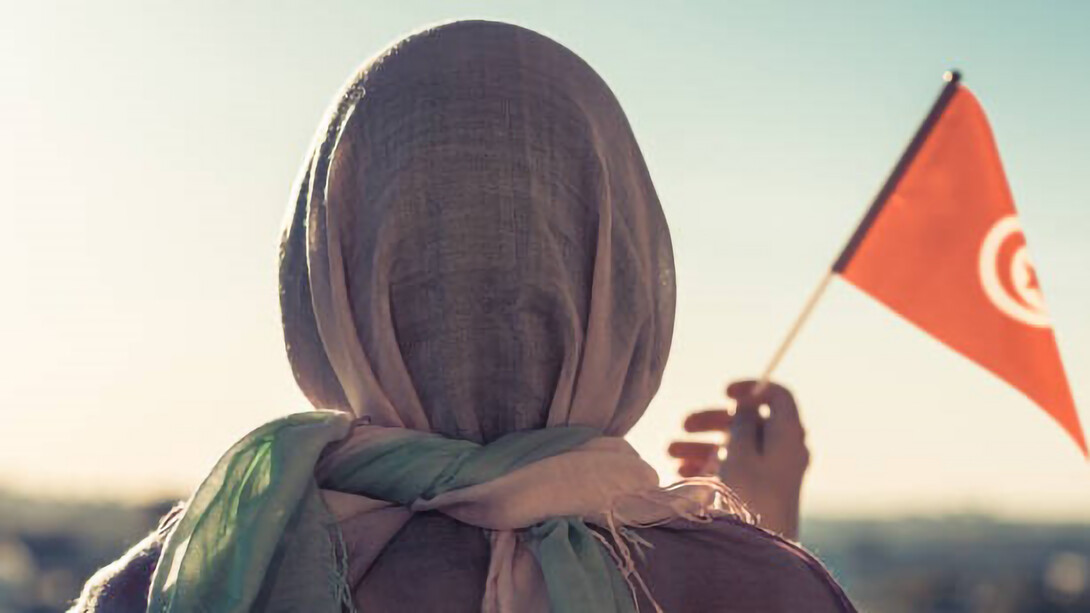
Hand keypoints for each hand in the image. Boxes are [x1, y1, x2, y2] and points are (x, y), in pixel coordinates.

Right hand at [668, 380, 809, 539]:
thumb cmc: (752, 495)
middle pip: (748, 421)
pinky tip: (683, 472)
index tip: (723, 392)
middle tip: (683, 425)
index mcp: (787, 434)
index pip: (777, 396)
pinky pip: (732, 467)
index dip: (751, 388)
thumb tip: (746, 404)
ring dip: (702, 445)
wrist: (763, 549)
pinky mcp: (757, 490)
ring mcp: (770, 471)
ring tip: (671, 453)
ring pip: (734, 446)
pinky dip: (709, 464)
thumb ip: (742, 423)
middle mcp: (782, 450)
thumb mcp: (741, 452)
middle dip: (712, 420)